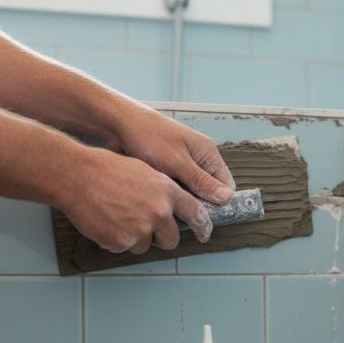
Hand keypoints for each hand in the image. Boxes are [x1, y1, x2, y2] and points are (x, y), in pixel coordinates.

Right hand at [62, 147, 212, 252]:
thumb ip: (164, 191)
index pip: (196, 214)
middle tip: (148, 228)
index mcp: (167, 192)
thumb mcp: (146, 171)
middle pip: (171, 240)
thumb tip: (174, 207)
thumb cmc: (109, 169)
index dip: (202, 226)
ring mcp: (140, 229)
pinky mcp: (122, 241)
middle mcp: (158, 212)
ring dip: (136, 237)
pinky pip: (124, 247)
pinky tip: (107, 221)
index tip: (204, 233)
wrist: (78, 177)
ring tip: (119, 217)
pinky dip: (117, 239)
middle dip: (162, 238)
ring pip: (146, 245)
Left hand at [112, 106, 234, 203]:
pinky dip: (169, 196)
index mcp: (207, 153)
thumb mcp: (178, 162)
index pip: (226, 185)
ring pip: (191, 192)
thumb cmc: (148, 137)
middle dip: (198, 204)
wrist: (117, 125)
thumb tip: (226, 197)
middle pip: (208, 191)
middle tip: (183, 213)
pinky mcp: (167, 170)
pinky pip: (175, 190)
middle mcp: (198, 160)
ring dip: (181, 200)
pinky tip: (158, 201)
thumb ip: (202, 181)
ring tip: (168, 207)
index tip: (206, 217)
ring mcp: (182, 165)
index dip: (220, 202)